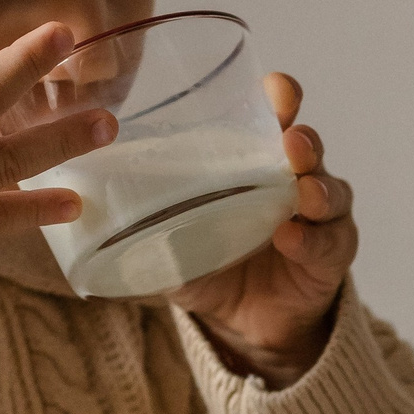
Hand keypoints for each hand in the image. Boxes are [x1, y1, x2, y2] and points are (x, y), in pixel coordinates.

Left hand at [168, 72, 355, 387]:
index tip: (276, 91)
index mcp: (258, 163)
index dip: (279, 99)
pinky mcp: (331, 256)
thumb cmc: (216, 264)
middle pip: (309, 147)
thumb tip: (82, 217)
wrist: (252, 322)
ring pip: (331, 191)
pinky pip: (330, 242)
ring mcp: (320, 219)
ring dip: (318, 187)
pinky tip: (291, 238)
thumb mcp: (174, 243)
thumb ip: (142, 228)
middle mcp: (296, 181)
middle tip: (291, 140)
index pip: (275, 118)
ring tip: (302, 190)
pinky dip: (311, 239)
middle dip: (303, 140)